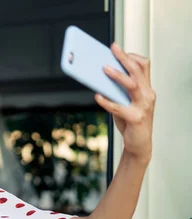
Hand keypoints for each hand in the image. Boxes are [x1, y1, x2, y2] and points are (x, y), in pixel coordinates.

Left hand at [95, 42, 155, 163]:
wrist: (139, 144)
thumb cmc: (130, 122)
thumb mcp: (124, 103)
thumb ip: (116, 91)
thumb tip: (98, 77)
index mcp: (146, 89)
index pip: (143, 66)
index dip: (131, 56)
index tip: (116, 49)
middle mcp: (148, 95)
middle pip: (138, 70)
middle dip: (124, 58)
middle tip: (113, 48)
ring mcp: (143, 106)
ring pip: (132, 85)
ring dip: (118, 76)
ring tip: (104, 68)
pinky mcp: (135, 118)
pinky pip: (119, 107)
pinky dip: (107, 101)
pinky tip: (97, 96)